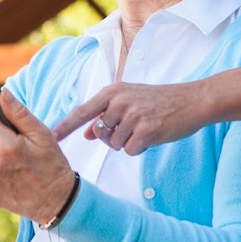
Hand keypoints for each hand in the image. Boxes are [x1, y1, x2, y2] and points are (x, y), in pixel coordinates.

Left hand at [52, 81, 205, 153]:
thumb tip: (87, 134)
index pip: (82, 111)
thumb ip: (106, 115)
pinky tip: (151, 136)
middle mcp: (119, 101)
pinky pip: (130, 151)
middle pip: (100, 134)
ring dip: (127, 143)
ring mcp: (132, 115)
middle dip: (112, 138)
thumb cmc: (158, 101)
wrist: (191, 100)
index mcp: (112, 91)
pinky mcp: (146, 130)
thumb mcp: (129, 101)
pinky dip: (139, 148)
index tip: (49, 137)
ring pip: (114, 145)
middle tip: (132, 128)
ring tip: (144, 128)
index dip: (64, 126)